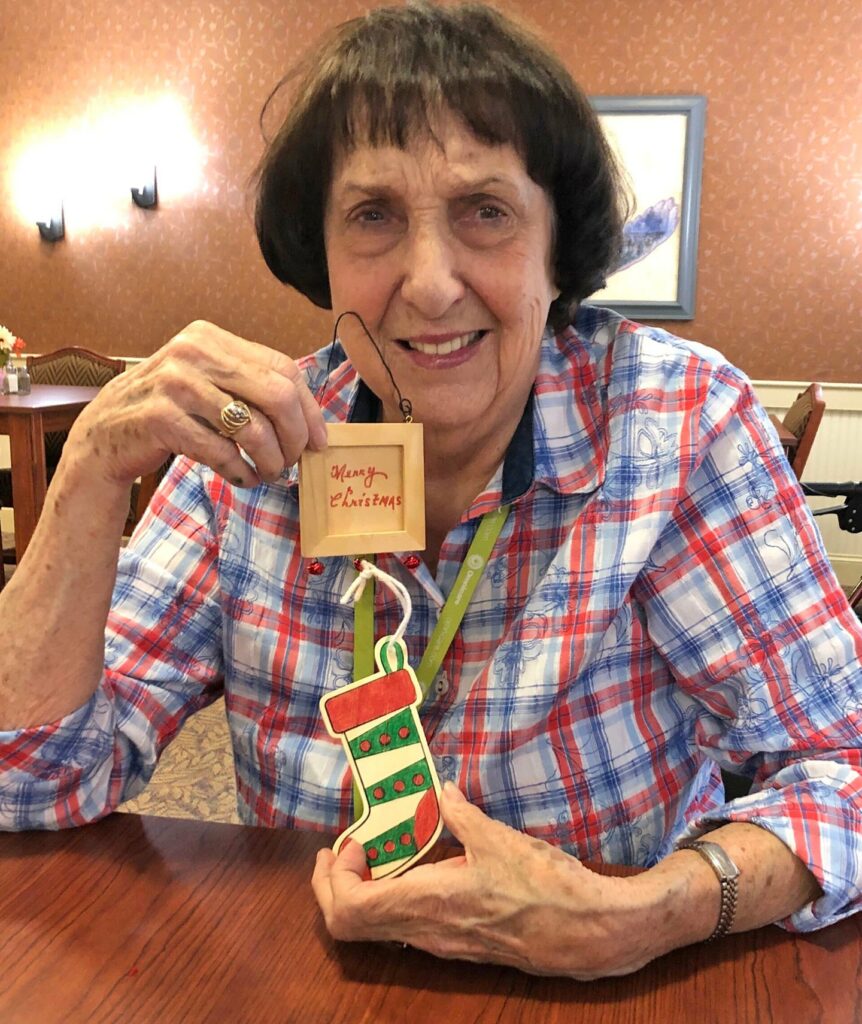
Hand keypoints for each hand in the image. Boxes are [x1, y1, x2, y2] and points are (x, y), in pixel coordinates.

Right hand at [66, 320, 327, 489]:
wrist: (103, 437)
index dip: (309, 409)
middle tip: (295, 462)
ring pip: (253, 429)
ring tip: (268, 474)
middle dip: (295, 437)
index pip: (283, 368)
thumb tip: (311, 421)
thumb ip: (249, 387)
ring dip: (270, 461)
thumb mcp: (206, 383)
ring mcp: (174, 384)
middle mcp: (193, 352)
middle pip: (276, 396)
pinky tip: (242, 479)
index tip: (319, 441)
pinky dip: (240, 472)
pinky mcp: (161, 419)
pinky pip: (222, 452)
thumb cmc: (168, 412)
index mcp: (210, 337)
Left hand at [312, 783, 664, 978]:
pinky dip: (393, 897)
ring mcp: (443, 944)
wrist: (592, 934)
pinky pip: (406, 927)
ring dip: (364, 891)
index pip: (350, 911)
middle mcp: (428, 933)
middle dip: (335, 887)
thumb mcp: (500, 839)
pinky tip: (413, 868)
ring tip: (375, 851)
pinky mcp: (459, 944)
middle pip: (352, 926)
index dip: (333, 879)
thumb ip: (462, 815)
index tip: (347, 843)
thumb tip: (442, 790)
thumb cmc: (548, 888)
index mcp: (429, 904)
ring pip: (379, 928)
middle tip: (344, 850)